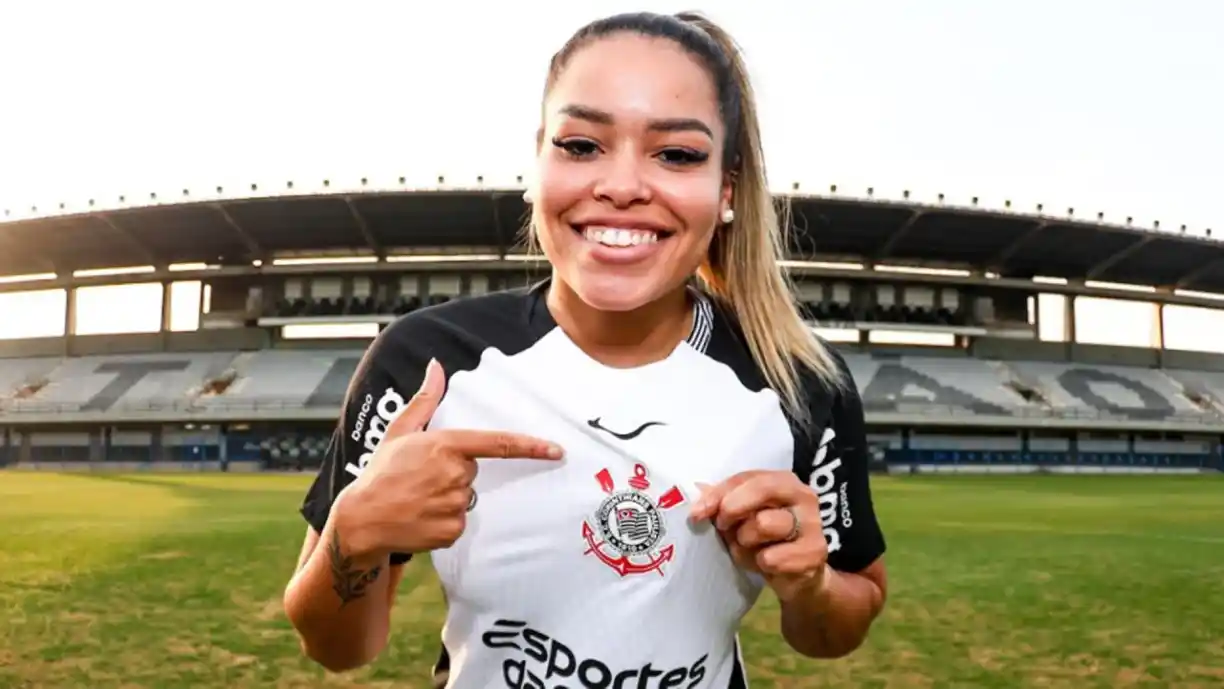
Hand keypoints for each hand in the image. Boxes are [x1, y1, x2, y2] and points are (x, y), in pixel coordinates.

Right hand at [336, 359, 563, 556]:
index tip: (557, 450)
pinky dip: (443, 521)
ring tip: (417, 499)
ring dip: (447, 498)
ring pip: (465, 498)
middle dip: (453, 473)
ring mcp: (454, 504)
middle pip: (472, 472)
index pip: (499, 444)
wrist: (360, 520)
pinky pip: (459, 523)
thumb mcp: (399, 431)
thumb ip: (424, 399)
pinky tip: (420, 518)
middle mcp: (454, 474)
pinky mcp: (452, 531)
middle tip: (421, 479)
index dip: (531, 446)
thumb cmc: (380, 472)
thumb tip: (437, 365)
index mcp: (445, 445)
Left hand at [690, 470, 830, 603]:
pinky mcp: (814, 553)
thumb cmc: (765, 540)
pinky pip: (770, 557)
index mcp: (785, 481)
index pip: (747, 477)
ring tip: (750, 548)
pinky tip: (766, 564)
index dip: (719, 493)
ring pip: (762, 524)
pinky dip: (758, 563)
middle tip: (724, 527)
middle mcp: (804, 496)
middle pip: (760, 492)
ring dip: (745, 541)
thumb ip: (723, 501)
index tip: (696, 513)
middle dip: (732, 509)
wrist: (797, 576)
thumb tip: (697, 489)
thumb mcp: (742, 517)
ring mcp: (812, 524)